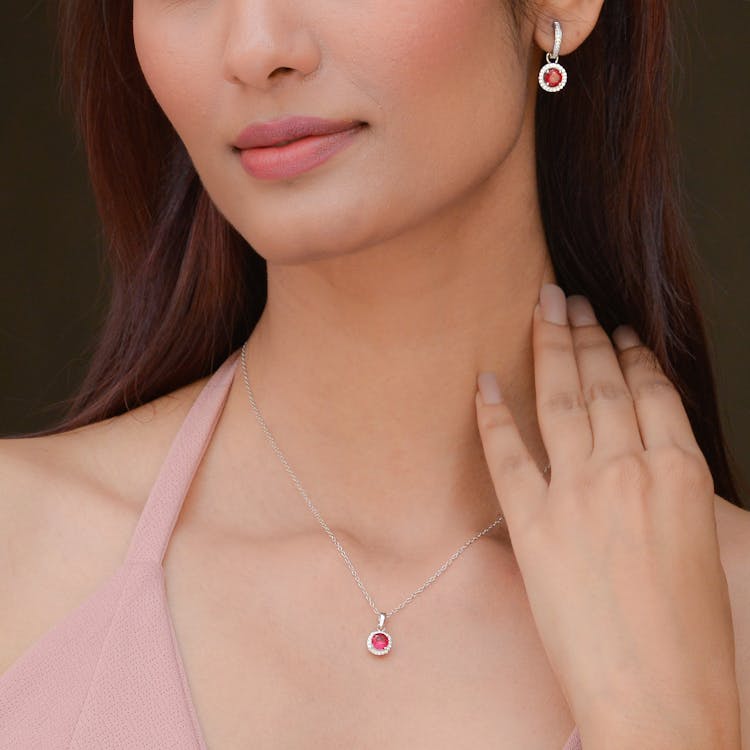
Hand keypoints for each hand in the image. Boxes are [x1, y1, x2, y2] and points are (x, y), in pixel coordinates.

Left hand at [474, 283, 739, 747]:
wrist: (659, 701)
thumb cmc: (693, 639)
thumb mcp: (704, 547)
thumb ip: (675, 491)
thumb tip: (654, 456)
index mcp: (683, 475)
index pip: (652, 394)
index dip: (631, 355)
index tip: (616, 328)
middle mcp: (630, 472)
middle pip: (604, 384)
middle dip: (584, 333)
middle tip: (567, 297)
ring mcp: (578, 494)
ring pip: (562, 403)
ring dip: (550, 351)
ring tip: (542, 312)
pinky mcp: (534, 526)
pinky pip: (508, 455)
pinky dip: (494, 416)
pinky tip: (485, 383)